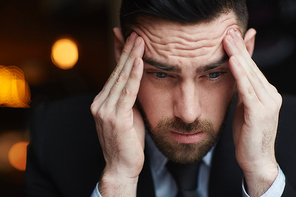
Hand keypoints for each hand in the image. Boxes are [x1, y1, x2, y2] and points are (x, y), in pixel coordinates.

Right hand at [91, 32, 144, 195]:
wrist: (121, 166)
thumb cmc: (127, 141)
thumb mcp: (128, 114)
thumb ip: (129, 97)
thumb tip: (137, 80)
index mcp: (103, 101)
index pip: (114, 74)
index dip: (122, 56)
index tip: (129, 40)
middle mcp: (100, 102)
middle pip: (116, 72)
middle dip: (127, 51)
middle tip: (136, 34)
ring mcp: (105, 110)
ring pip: (121, 79)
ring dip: (132, 58)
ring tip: (139, 41)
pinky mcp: (115, 117)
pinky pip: (127, 92)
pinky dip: (134, 76)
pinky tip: (140, 62)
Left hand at [223, 29, 281, 195]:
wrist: (255, 159)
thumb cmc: (247, 133)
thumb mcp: (243, 106)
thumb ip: (242, 89)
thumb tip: (234, 73)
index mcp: (265, 93)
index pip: (251, 68)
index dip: (241, 51)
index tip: (230, 36)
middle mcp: (270, 94)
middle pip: (252, 67)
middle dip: (239, 48)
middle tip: (228, 31)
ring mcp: (268, 103)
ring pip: (250, 75)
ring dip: (238, 55)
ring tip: (228, 39)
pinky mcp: (260, 113)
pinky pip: (248, 90)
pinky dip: (240, 75)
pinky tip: (233, 62)